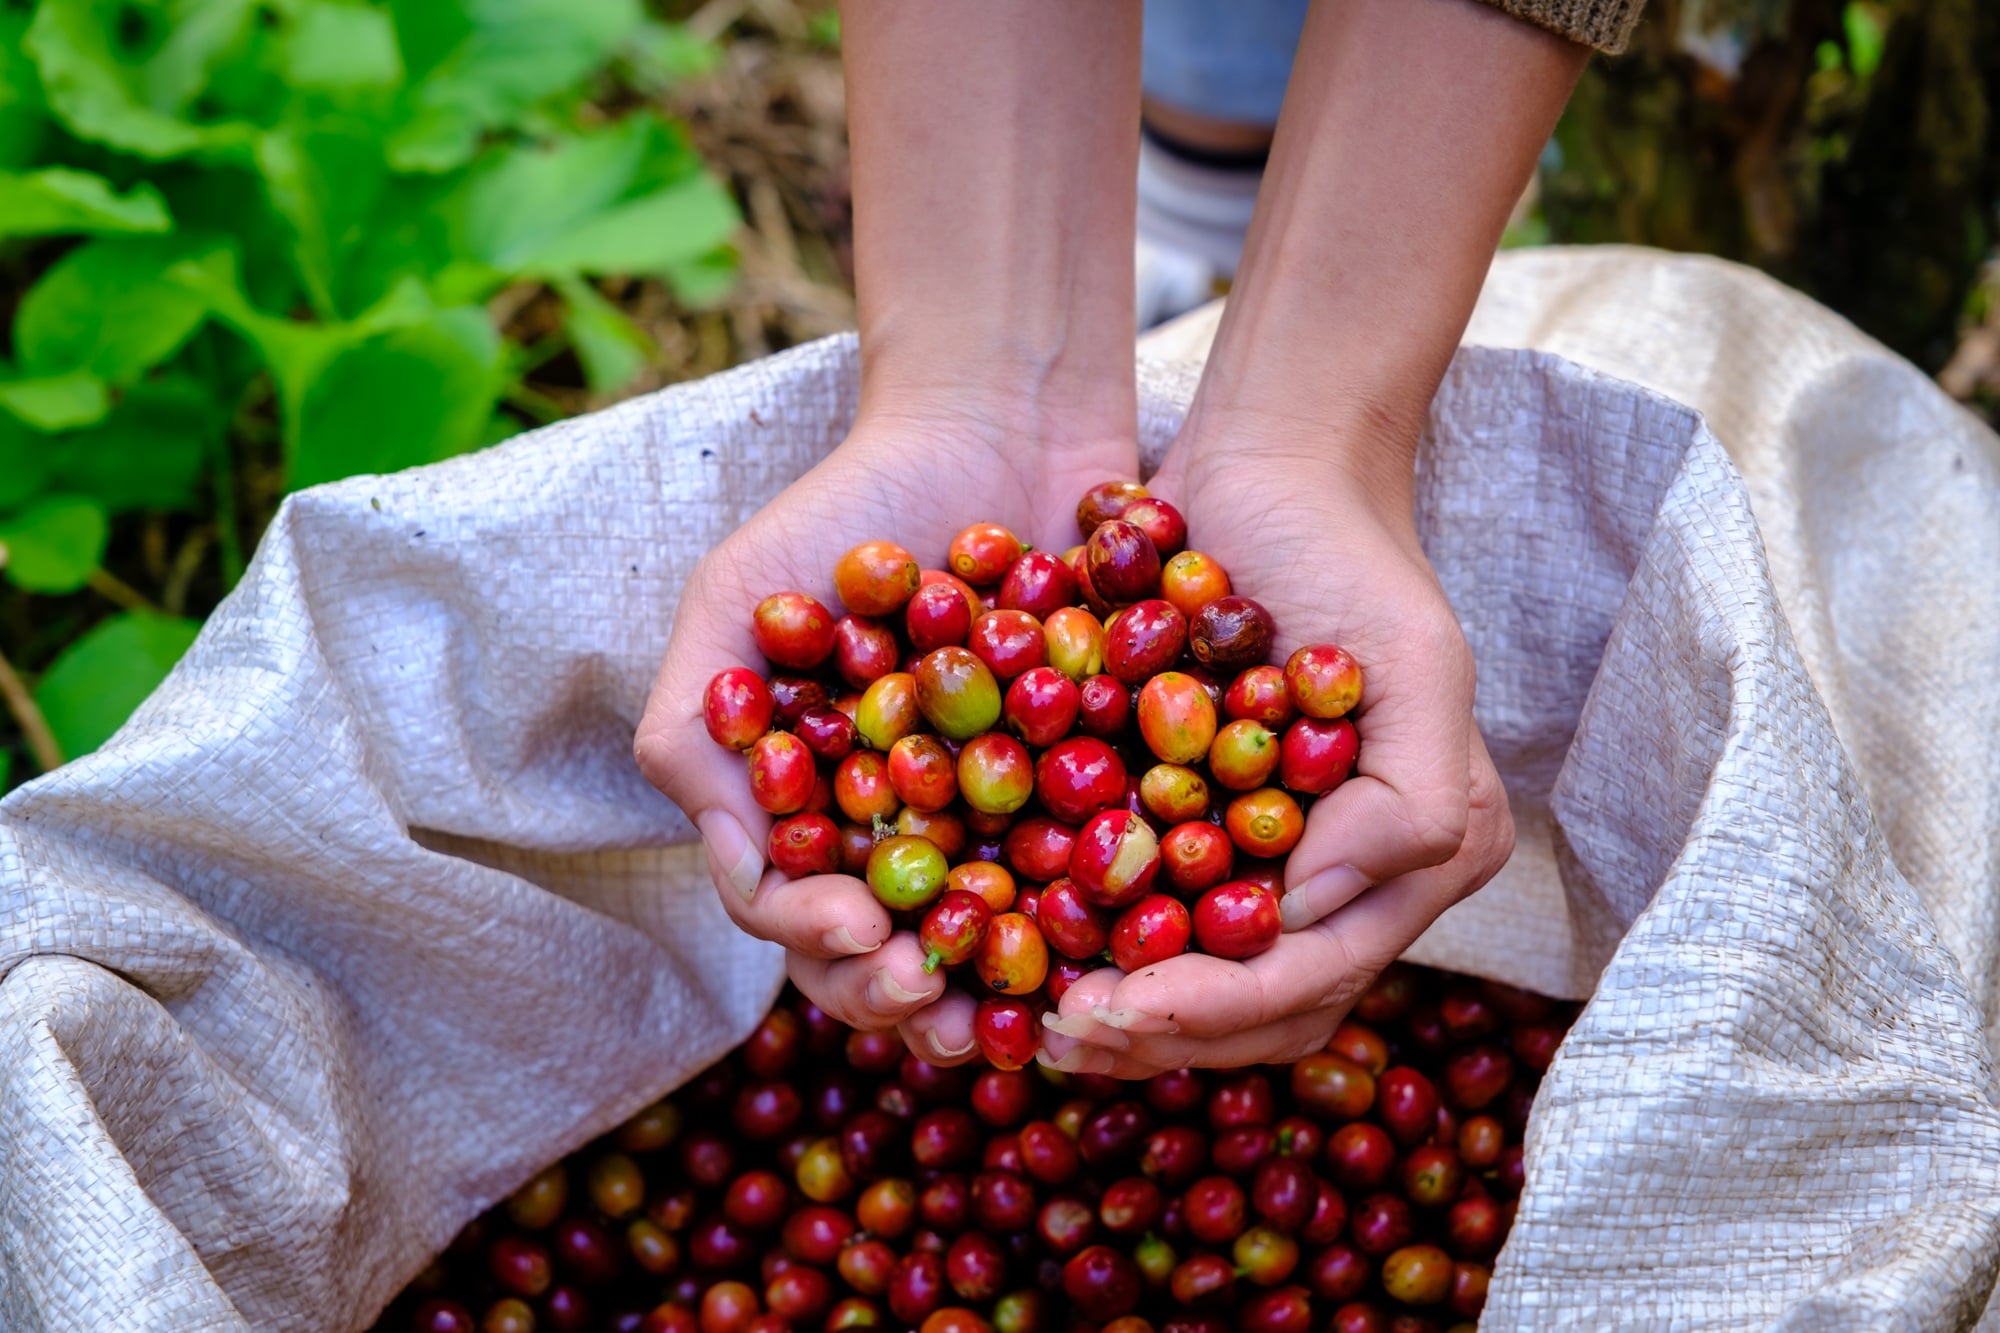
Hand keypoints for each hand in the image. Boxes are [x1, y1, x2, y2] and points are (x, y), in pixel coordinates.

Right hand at [636, 408, 1135, 1061]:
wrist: (1000, 422)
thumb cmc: (850, 509)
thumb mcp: (736, 599)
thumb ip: (695, 729)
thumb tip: (735, 869)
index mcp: (813, 811)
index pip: (798, 913)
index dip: (820, 940)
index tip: (860, 930)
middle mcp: (904, 835)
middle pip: (891, 952)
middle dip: (903, 992)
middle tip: (932, 995)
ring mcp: (1002, 822)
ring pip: (993, 943)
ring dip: (998, 993)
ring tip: (1022, 1011)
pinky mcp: (1100, 793)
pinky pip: (1099, 876)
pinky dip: (1103, 920)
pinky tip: (1117, 944)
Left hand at [1040, 430, 1513, 1075]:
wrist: (1270, 465)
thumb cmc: (1349, 555)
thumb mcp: (1417, 661)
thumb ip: (1410, 802)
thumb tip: (1311, 913)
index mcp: (1413, 864)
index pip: (1310, 980)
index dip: (1215, 1010)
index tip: (1119, 1007)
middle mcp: (1342, 881)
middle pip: (1247, 1009)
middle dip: (1155, 1031)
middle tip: (1057, 1031)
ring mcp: (1261, 857)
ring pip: (1185, 976)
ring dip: (1111, 1009)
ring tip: (1026, 1013)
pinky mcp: (1185, 821)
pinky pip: (1132, 907)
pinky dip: (1078, 938)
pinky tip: (1007, 946)